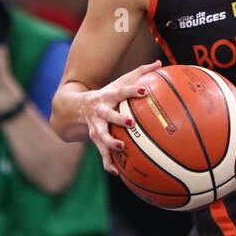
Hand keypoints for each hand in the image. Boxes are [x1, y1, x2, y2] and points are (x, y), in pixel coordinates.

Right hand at [66, 59, 162, 175]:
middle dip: (118, 118)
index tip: (143, 89)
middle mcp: (100, 111)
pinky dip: (108, 163)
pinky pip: (101, 153)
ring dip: (110, 142)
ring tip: (121, 146)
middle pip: (109, 115)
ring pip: (102, 135)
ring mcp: (96, 126)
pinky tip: (116, 172)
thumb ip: (140, 72)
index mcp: (109, 96)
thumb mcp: (120, 81)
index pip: (121, 91)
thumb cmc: (107, 93)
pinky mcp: (95, 139)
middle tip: (131, 122)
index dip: (132, 90)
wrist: (76, 107)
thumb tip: (159, 63)